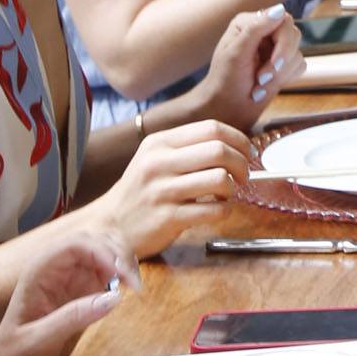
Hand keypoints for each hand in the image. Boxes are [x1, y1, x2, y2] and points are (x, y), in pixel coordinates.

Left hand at [0, 232, 138, 355]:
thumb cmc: (13, 355)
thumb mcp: (38, 340)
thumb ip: (73, 318)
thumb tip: (114, 298)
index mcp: (41, 270)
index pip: (76, 244)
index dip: (102, 252)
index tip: (119, 275)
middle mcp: (58, 267)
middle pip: (96, 242)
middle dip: (118, 255)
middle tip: (133, 285)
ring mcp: (73, 278)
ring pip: (106, 253)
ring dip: (124, 263)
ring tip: (134, 288)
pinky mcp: (85, 290)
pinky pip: (109, 273)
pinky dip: (123, 277)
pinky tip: (128, 292)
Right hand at [101, 121, 256, 257]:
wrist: (109, 227)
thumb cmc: (140, 192)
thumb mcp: (155, 159)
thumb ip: (187, 148)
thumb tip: (233, 145)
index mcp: (159, 143)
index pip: (211, 128)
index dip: (238, 139)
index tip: (247, 153)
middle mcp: (159, 163)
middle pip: (219, 150)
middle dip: (241, 163)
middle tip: (243, 176)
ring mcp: (162, 191)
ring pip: (219, 179)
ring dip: (233, 188)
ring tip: (227, 194)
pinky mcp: (167, 218)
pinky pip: (212, 210)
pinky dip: (224, 210)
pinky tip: (217, 210)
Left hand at [195, 8, 303, 132]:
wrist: (226, 109)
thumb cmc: (225, 81)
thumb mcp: (236, 53)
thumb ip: (256, 29)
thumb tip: (280, 9)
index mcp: (249, 23)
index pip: (282, 20)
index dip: (283, 42)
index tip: (274, 63)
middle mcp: (264, 32)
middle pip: (293, 35)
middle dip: (281, 61)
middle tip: (262, 79)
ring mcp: (274, 49)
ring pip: (297, 53)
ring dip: (280, 74)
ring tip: (259, 86)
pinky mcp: (283, 65)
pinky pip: (299, 66)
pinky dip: (286, 79)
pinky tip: (267, 87)